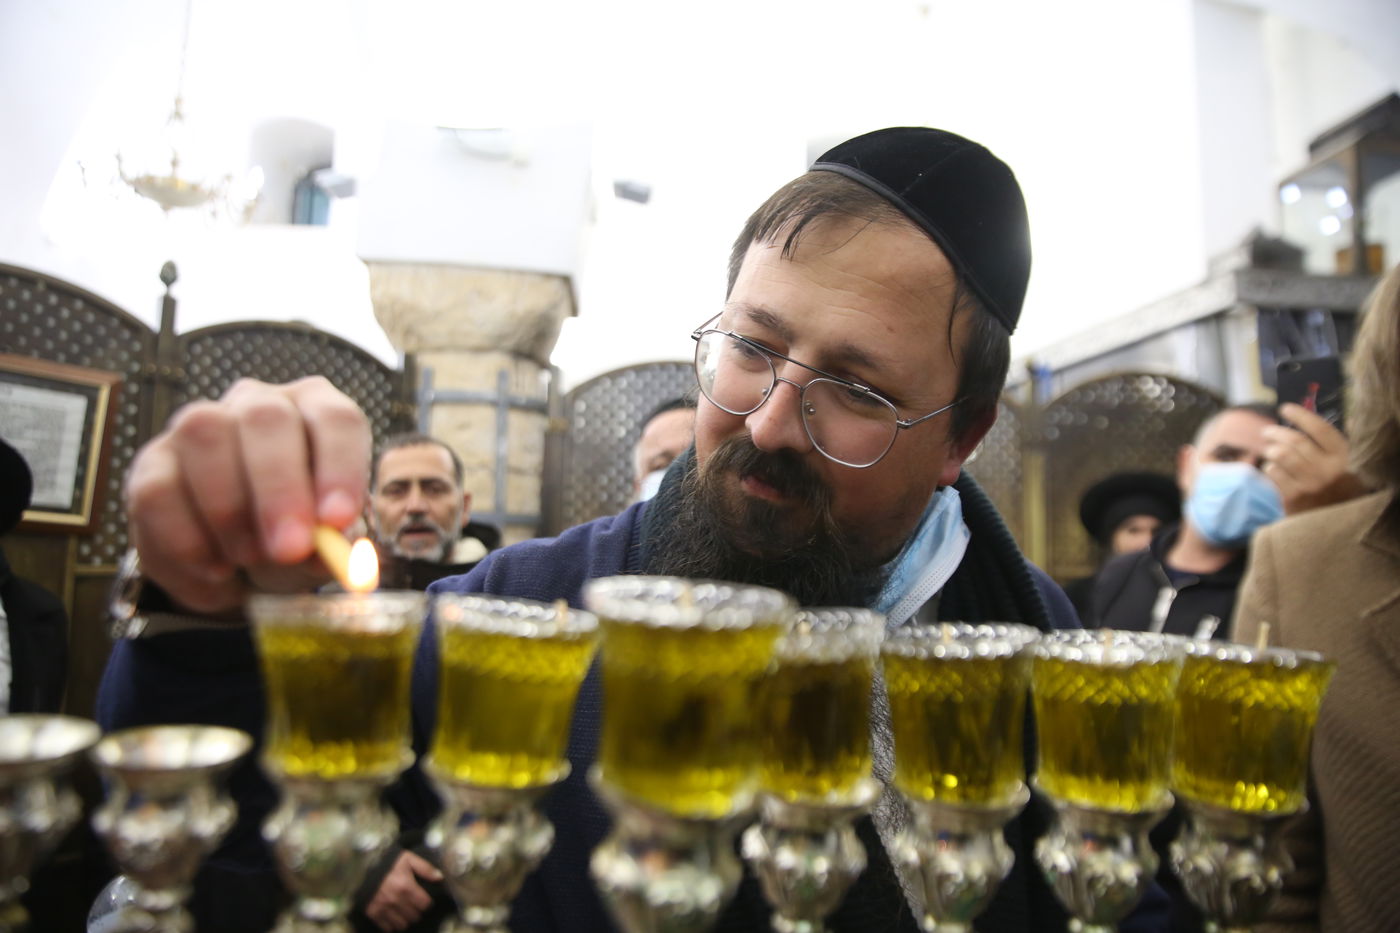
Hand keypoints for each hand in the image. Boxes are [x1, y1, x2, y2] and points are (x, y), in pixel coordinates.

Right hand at [125, 377, 371, 612]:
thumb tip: (337, 550)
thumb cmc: (294, 537)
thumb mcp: (323, 548)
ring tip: (248, 560)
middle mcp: (260, 404)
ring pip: (205, 437)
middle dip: (279, 487)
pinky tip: (214, 570)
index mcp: (318, 413)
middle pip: (266, 418)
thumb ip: (333, 547)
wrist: (238, 564)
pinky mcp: (152, 462)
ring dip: (228, 510)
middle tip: (289, 549)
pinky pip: (157, 490)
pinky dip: (185, 542)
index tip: (338, 520)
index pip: (335, 420)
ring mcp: (200, 425)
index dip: (339, 467)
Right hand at [365, 851, 442, 931]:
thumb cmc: (388, 862)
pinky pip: (387, 927)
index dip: (426, 903)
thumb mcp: (408, 859)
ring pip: (402, 924)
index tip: (424, 900)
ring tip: (405, 912)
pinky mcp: (373, 912)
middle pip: (415, 916)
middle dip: (417, 911)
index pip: (425, 904)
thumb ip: (425, 868)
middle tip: (414, 906)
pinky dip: (392, 924)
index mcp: (406, 886)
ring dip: (406, 919)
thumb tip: (440, 877)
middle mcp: (396, 900)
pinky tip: (394, 917)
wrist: (363, 864)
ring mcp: (383, 908)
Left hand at [1263, 403, 1367, 515]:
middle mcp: (1328, 470)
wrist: (1328, 522)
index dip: (1301, 415)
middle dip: (1276, 432)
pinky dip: (1269, 467)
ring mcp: (1310, 485)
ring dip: (1270, 449)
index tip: (1285, 408)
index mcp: (1342, 457)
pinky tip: (1274, 470)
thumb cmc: (1331, 485)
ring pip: (1280, 454)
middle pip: (1295, 440)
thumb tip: (1304, 413)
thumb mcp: (1339, 463)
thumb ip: (1326, 442)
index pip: (1320, 429)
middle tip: (1267, 431)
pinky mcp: (1293, 498)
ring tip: (1270, 450)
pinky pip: (1272, 472)